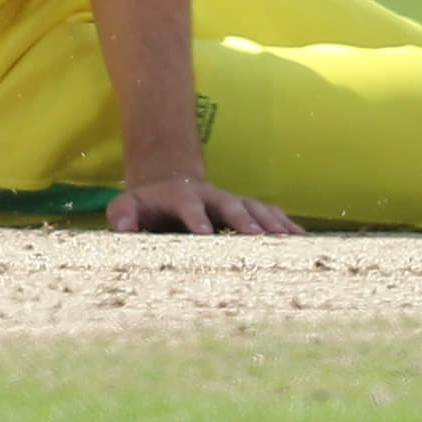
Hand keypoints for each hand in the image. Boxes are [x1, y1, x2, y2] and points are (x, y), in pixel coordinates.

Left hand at [107, 174, 301, 235]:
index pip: (189, 206)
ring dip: (270, 222)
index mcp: (181, 195)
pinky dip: (283, 222)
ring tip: (288, 238)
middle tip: (256, 237)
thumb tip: (122, 229)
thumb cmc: (146, 204)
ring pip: (254, 206)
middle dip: (243, 219)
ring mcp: (230, 199)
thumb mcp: (126, 205)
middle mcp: (210, 195)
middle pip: (230, 204)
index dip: (196, 218)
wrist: (169, 183)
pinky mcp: (243, 208)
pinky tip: (300, 238)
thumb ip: (121, 215)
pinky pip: (267, 212)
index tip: (205, 234)